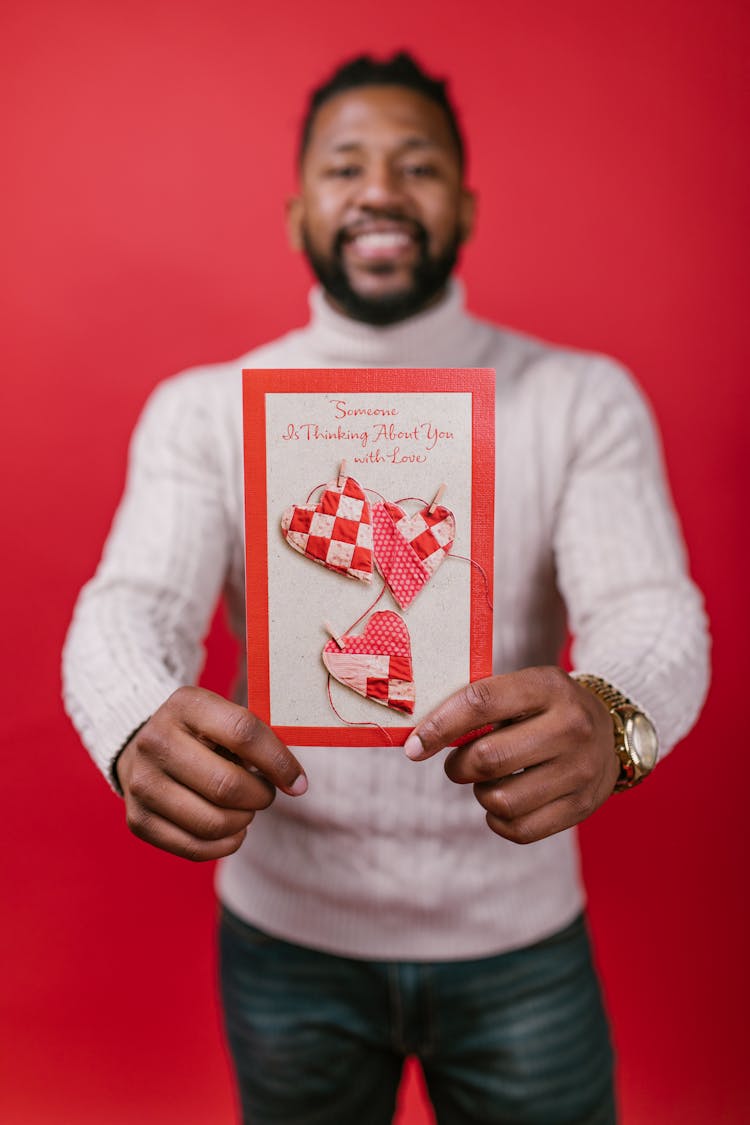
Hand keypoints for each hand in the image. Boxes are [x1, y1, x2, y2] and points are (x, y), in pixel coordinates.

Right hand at [116, 686, 306, 860]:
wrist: (141, 748)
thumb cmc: (201, 735)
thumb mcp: (224, 718)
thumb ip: (259, 739)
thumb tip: (296, 782)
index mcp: (185, 704)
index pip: (244, 733)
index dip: (279, 762)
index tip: (298, 782)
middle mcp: (156, 741)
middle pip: (227, 785)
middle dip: (261, 796)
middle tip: (264, 794)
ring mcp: (141, 783)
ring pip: (213, 822)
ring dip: (244, 821)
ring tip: (245, 809)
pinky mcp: (138, 820)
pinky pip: (195, 848)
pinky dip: (226, 844)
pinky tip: (232, 830)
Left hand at [403, 666, 618, 843]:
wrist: (612, 728)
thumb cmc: (546, 707)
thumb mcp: (523, 688)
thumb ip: (479, 705)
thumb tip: (420, 736)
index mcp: (548, 686)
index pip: (480, 703)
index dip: (438, 727)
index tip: (413, 747)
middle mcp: (571, 726)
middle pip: (487, 758)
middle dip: (458, 766)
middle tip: (459, 764)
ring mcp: (581, 769)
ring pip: (501, 799)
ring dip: (481, 794)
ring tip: (489, 781)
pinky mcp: (582, 806)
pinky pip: (520, 829)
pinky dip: (498, 820)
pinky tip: (504, 802)